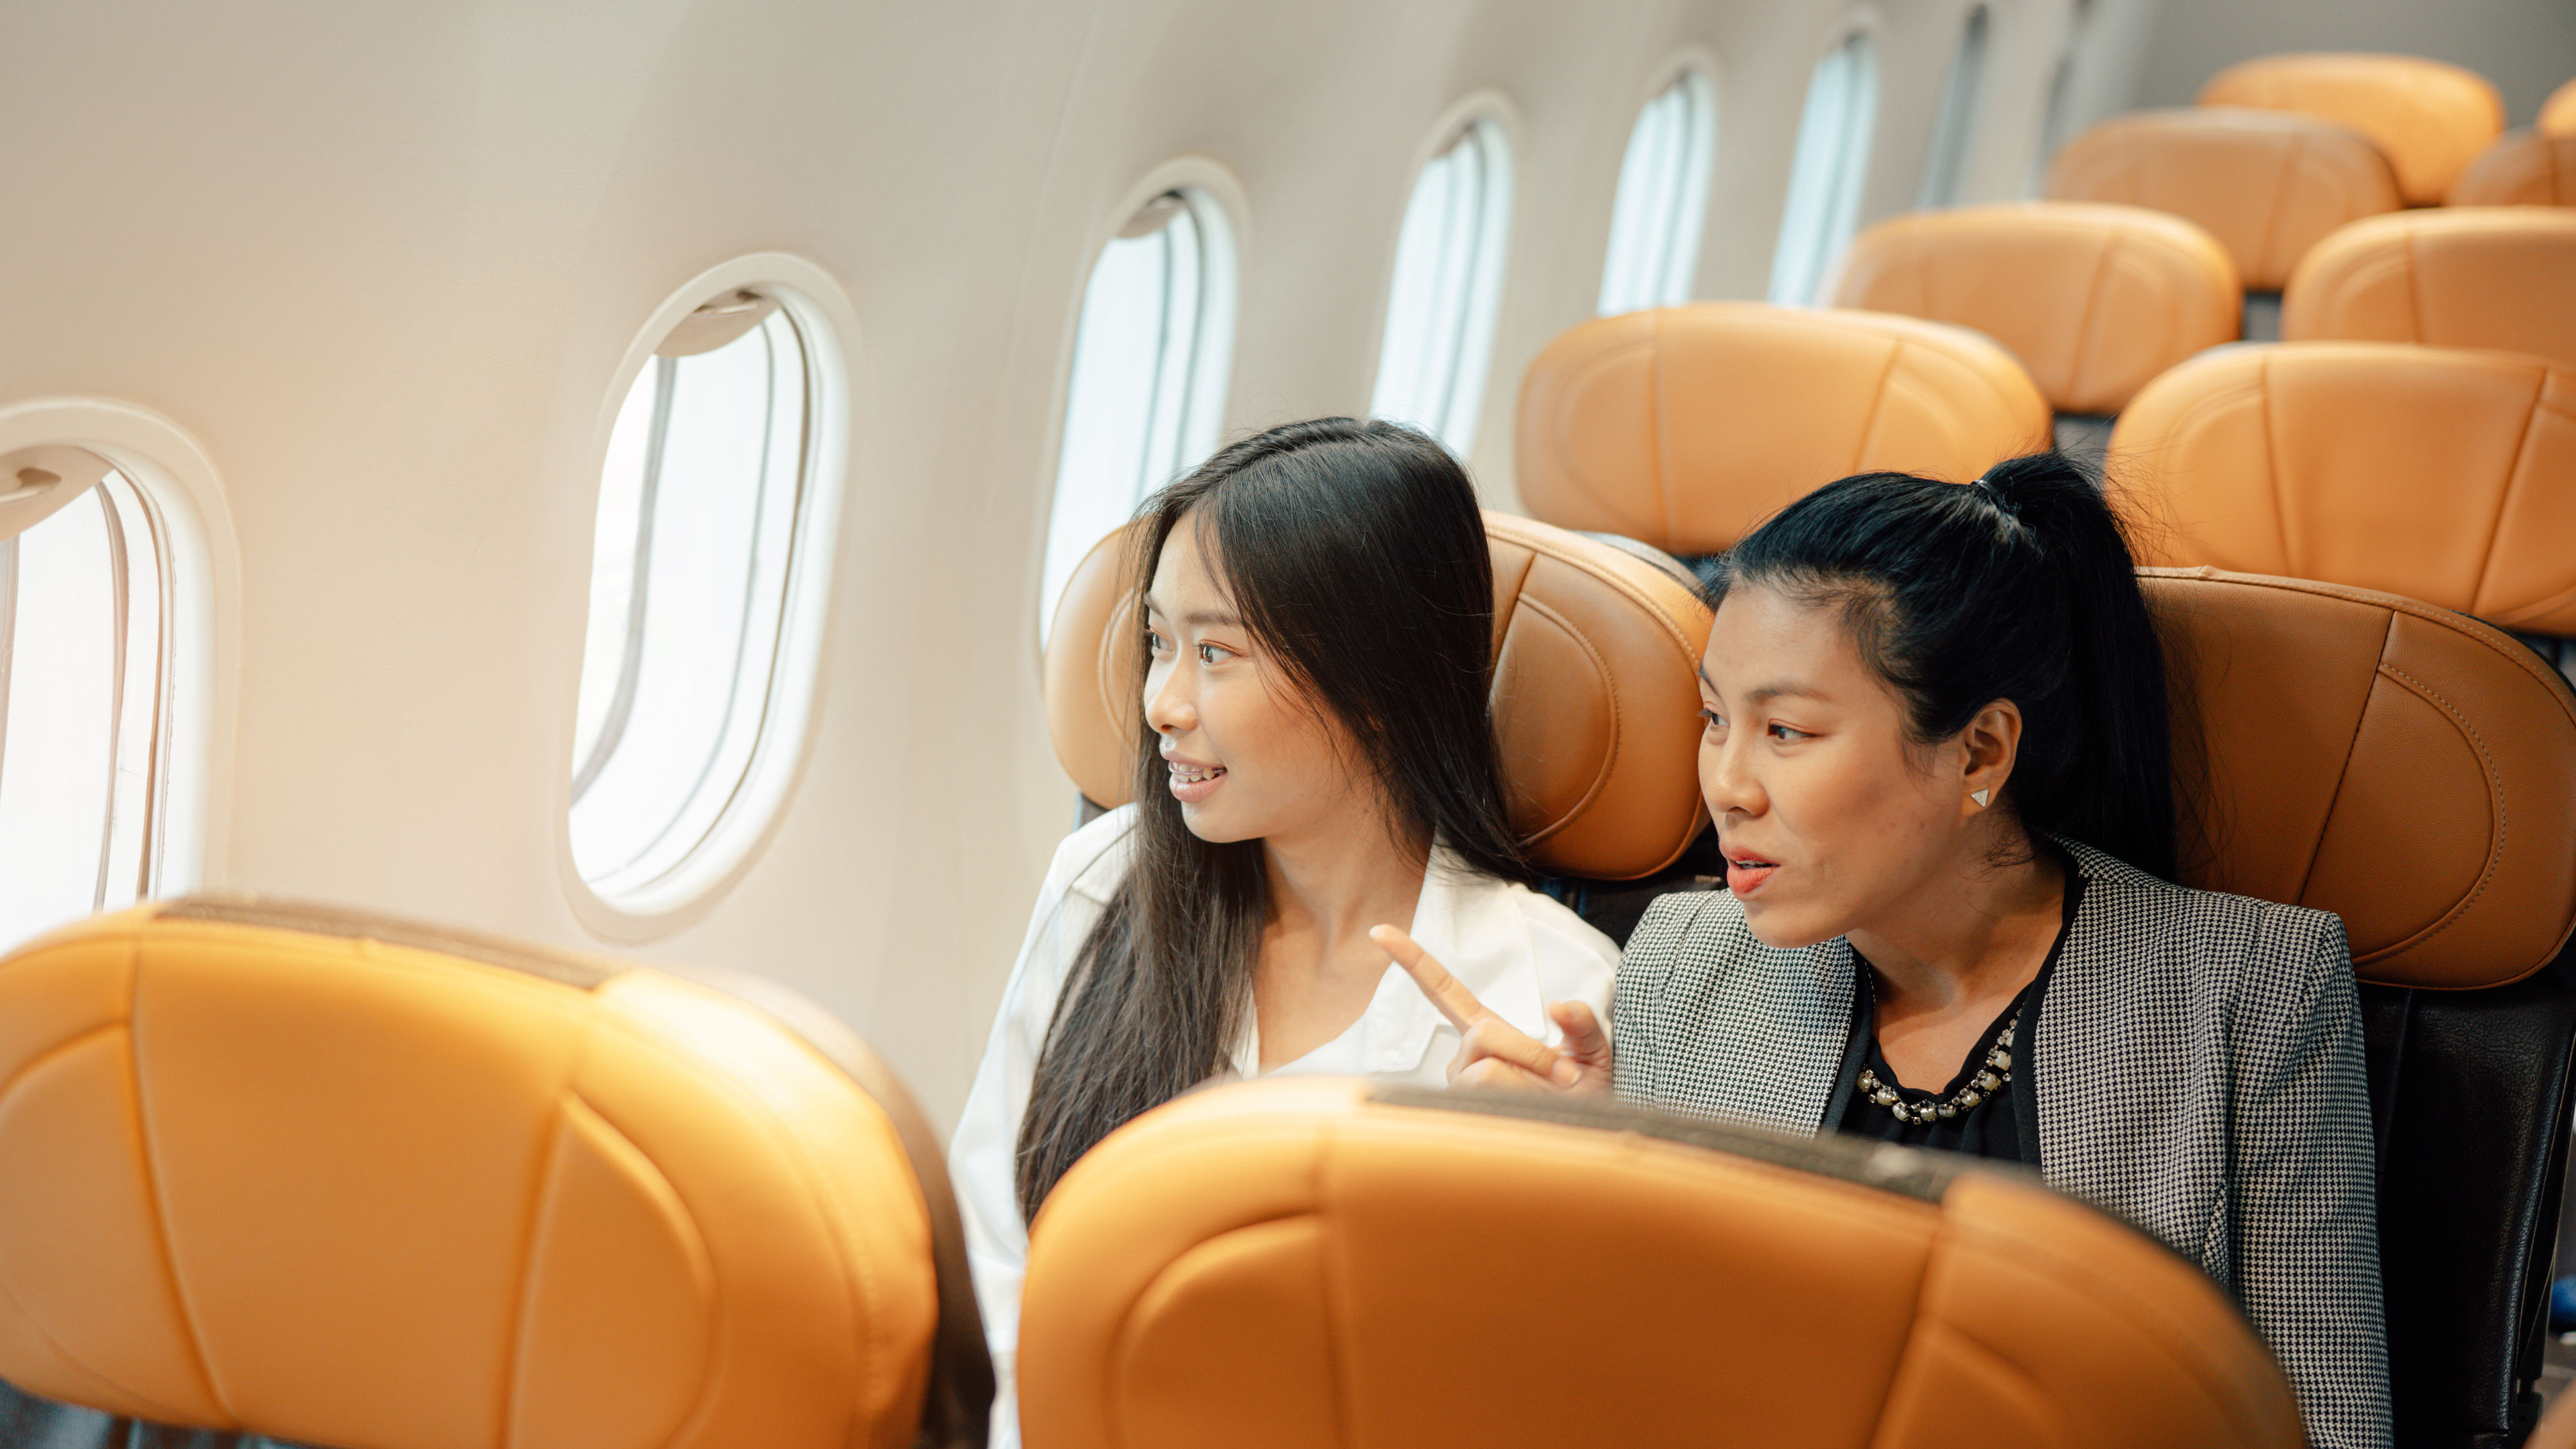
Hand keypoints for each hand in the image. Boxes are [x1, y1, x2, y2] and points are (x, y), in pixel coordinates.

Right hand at [1369, 925, 1613, 1094]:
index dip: (1414, 961)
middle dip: (1528, 1052)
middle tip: (1566, 1076)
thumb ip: (1583, 1024)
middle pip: (1482, 1036)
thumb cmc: (1584, 1099)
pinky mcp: (1462, 1115)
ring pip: (1487, 1072)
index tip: (1380, 931)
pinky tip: (1531, 1112)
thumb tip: (1558, 1006)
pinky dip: (1522, 1099)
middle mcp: (1464, 1060)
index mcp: (1487, 1032)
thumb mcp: (1593, 1053)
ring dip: (1529, 1079)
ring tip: (1547, 1097)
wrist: (1587, 1144)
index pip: (1444, 991)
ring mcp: (1460, 1090)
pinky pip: (1490, 1096)